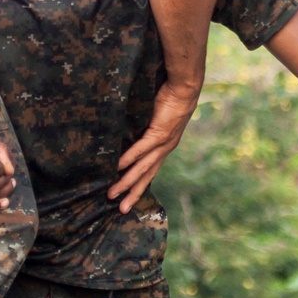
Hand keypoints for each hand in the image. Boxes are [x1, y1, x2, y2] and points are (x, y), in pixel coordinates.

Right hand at [107, 81, 199, 213]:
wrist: (184, 88)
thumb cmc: (170, 98)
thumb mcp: (155, 118)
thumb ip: (143, 128)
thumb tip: (127, 133)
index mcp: (165, 147)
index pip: (151, 171)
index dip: (140, 185)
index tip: (129, 198)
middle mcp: (165, 149)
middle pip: (147, 176)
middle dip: (133, 193)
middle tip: (121, 210)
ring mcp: (163, 143)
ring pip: (143, 167)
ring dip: (127, 182)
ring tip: (112, 193)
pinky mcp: (159, 133)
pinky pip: (141, 149)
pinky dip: (129, 159)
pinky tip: (118, 168)